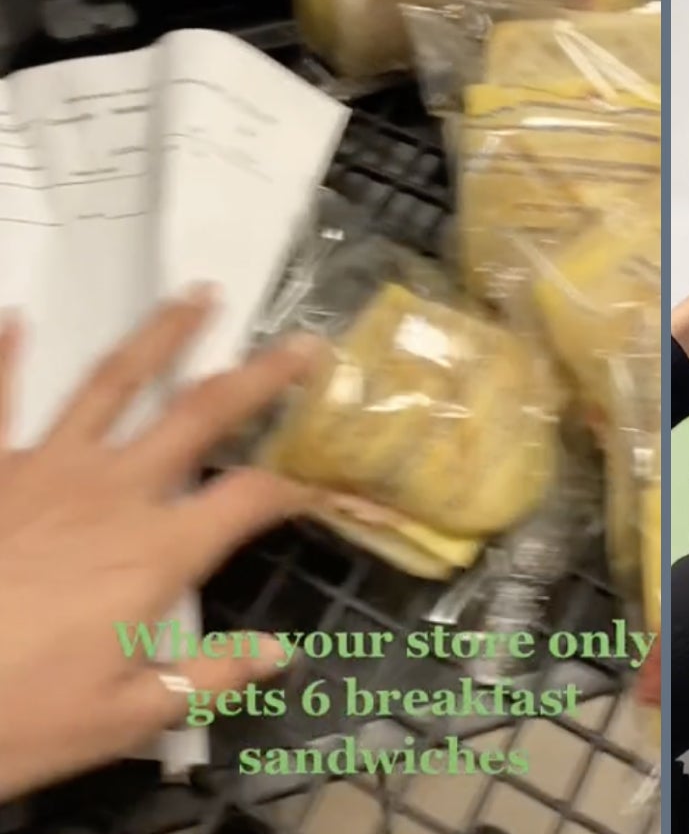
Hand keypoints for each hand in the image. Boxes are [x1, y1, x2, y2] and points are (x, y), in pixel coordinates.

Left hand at [0, 292, 326, 799]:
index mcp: (155, 554)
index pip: (251, 500)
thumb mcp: (123, 719)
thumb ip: (208, 677)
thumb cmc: (15, 717)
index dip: (299, 488)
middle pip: (199, 416)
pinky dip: (5, 355)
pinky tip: (15, 319)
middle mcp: (110, 495)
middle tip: (302, 345)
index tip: (327, 486)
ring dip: (159, 337)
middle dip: (259, 377)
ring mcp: (40, 472)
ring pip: (112, 386)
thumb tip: (280, 654)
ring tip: (193, 297)